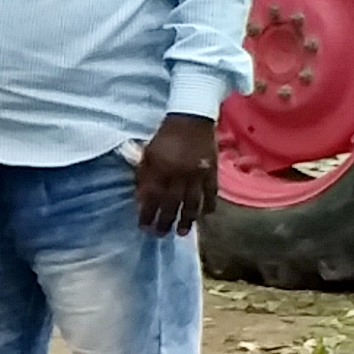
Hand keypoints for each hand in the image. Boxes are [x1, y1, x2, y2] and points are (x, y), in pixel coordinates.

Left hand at [135, 113, 218, 234]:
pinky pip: (212, 192)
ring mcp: (198, 173)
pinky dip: (209, 205)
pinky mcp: (213, 171)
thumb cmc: (165, 137)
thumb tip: (140, 200)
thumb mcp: (148, 154)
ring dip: (187, 220)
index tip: (143, 227)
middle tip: (160, 235)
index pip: (153, 197)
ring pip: (193, 202)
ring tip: (181, 232)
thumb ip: (143, 177)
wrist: (191, 118)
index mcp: (161, 168)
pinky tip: (205, 215)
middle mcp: (180, 173)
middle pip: (172, 204)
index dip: (148, 214)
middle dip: (165, 221)